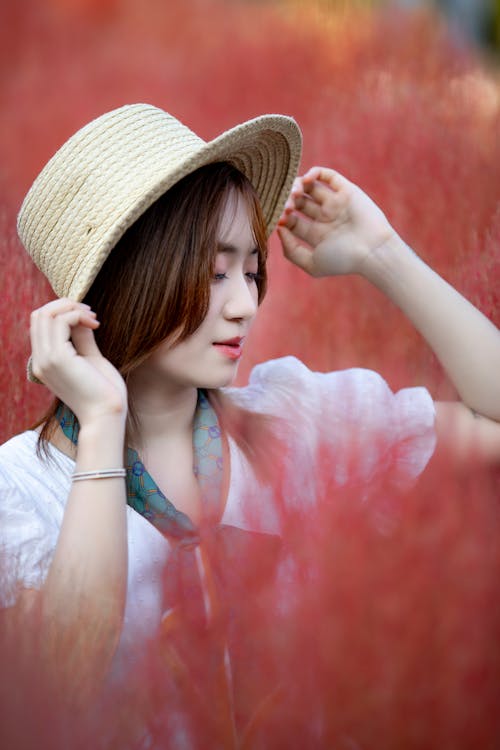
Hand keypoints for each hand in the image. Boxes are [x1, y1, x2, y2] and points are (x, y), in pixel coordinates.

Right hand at [30, 299, 126, 425]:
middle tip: (90, 312)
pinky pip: (61, 321)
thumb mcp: (90, 359)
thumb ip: (81, 338)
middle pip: (38, 315)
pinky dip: (78, 315)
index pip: (39, 324)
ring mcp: (46, 359)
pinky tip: (95, 324)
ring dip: (73, 308)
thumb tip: (79, 317)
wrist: (106, 415)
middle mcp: (40, 360)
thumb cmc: (103, 391)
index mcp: (45, 362)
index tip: (86, 315)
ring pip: (46, 314)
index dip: (60, 311)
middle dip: (65, 304)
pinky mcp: (58, 358)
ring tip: (94, 318)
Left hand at [277, 167, 396, 276]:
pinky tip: (306, 179)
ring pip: (309, 187)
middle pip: (298, 202)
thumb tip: (279, 229)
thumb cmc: (343, 261)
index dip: (282, 217)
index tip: (280, 219)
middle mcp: (324, 217)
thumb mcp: (312, 264)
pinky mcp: (346, 191)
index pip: (291, 220)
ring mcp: (334, 203)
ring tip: (294, 192)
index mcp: (315, 234)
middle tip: (286, 205)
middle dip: (288, 201)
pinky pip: (328, 176)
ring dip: (297, 186)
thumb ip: (291, 251)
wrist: (372, 250)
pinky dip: (315, 172)